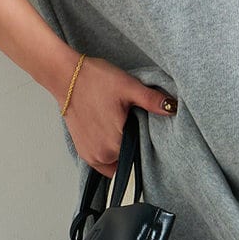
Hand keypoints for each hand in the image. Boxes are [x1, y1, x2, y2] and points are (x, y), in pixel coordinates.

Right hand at [61, 55, 177, 175]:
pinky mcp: (82, 152)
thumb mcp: (129, 87)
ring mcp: (90, 156)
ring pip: (116, 164)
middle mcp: (101, 156)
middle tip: (132, 126)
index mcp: (115, 144)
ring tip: (121, 129)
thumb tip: (173, 108)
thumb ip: (152, 100)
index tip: (144, 132)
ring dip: (121, 153)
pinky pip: (103, 163)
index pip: (140, 156)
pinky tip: (111, 135)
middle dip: (134, 147)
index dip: (146, 145)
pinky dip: (109, 154)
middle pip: (129, 161)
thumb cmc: (95, 80)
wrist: (65, 76)